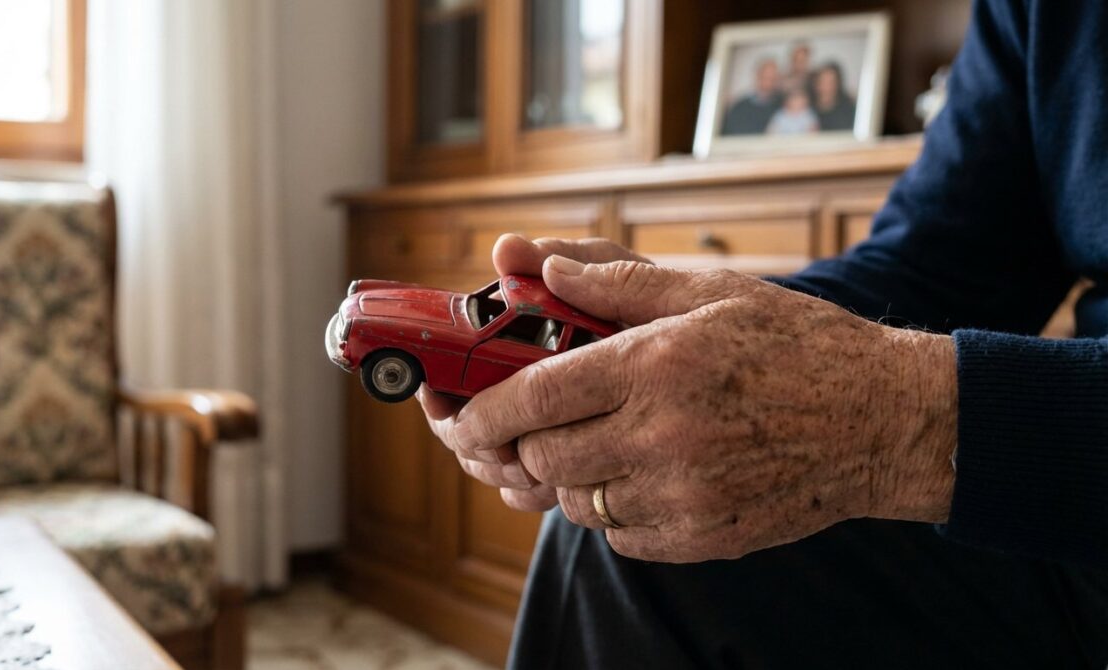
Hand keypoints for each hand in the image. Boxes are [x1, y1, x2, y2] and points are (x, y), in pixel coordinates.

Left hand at [434, 258, 957, 561]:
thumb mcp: (709, 292)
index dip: (483, 411)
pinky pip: (619, 535)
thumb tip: (537, 264)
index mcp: (658, 363)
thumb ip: (614, 281)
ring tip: (591, 442)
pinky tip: (635, 474)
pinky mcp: (702, 538)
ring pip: (576, 502)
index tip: (462, 415)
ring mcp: (685, 495)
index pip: (535, 395)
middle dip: (518, 444)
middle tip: (524, 426)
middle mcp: (664, 435)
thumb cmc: (796, 345)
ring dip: (564, 476)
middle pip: (542, 458)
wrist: (882, 420)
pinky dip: (610, 509)